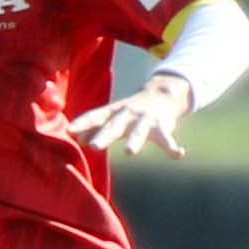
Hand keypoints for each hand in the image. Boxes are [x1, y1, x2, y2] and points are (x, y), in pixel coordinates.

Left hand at [63, 74, 195, 158]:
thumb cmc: (130, 111)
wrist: (162, 94)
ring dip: (135, 141)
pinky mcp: (162, 125)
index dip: (83, 123)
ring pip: (140, 131)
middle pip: (115, 125)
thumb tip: (76, 138)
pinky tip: (178, 154)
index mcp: (114, 112)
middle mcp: (128, 114)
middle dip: (105, 136)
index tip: (70, 131)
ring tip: (130, 153)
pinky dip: (172, 147)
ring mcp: (145, 119)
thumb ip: (95, 127)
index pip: (95, 116)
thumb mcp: (112, 117)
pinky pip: (167, 138)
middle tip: (94, 147)